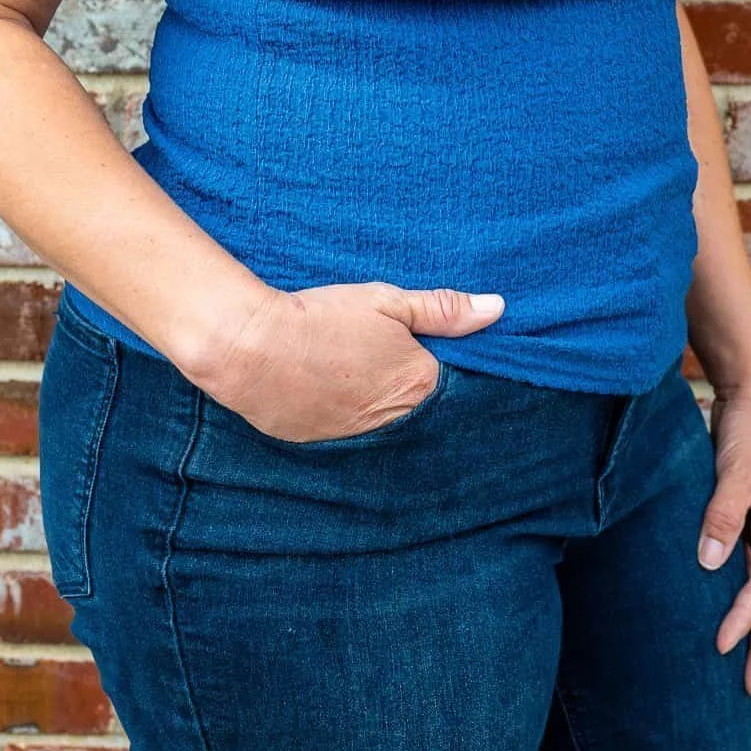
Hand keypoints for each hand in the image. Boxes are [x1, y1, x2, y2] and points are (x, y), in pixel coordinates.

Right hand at [201, 279, 505, 442]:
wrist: (253, 348)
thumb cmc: (324, 318)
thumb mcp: (387, 302)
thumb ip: (443, 308)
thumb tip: (497, 308)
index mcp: (419, 384)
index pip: (456, 383)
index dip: (447, 365)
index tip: (438, 351)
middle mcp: (397, 423)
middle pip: (421, 408)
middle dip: (414, 390)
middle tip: (392, 362)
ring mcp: (359, 440)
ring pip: (387, 426)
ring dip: (382, 407)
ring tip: (361, 377)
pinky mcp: (324, 448)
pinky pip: (351, 437)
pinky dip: (349, 419)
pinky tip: (335, 394)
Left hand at [697, 371, 750, 697]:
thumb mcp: (736, 471)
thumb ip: (723, 517)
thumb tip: (710, 565)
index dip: (743, 618)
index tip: (720, 647)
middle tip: (750, 692)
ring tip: (738, 667)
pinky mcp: (749, 517)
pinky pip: (744, 565)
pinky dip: (736, 592)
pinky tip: (720, 610)